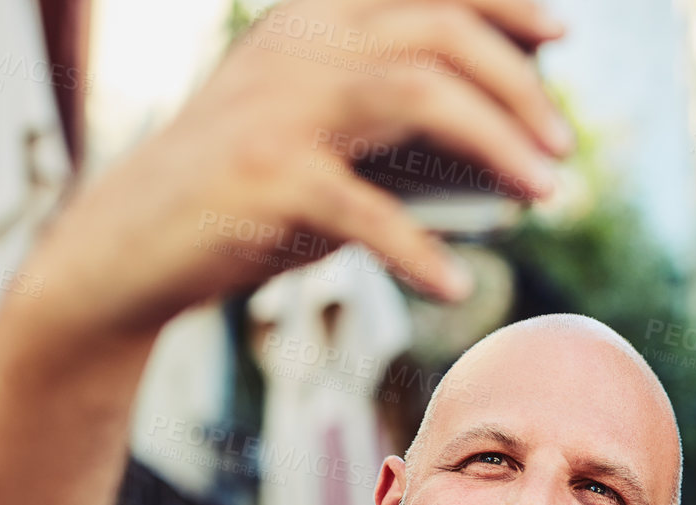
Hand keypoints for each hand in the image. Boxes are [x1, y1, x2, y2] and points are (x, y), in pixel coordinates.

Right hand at [24, 0, 569, 338]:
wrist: (133, 240)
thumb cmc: (251, 189)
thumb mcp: (323, 131)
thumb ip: (398, 115)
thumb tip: (515, 138)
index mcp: (315, 18)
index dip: (502, 1)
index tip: (562, 35)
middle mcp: (301, 44)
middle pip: (441, 34)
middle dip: (519, 89)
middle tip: (562, 150)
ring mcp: (282, 106)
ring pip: (420, 94)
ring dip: (499, 144)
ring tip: (545, 195)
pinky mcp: (266, 177)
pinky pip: (366, 209)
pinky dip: (420, 251)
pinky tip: (455, 284)